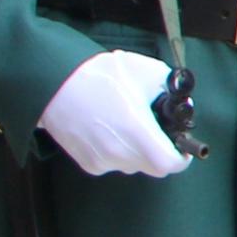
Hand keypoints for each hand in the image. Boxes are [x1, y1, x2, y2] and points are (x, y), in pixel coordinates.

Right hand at [38, 49, 190, 178]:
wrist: (54, 83)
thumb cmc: (98, 75)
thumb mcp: (143, 70)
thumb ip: (169, 87)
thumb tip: (181, 100)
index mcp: (135, 130)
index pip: (168, 163)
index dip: (181, 157)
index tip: (182, 147)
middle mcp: (119, 152)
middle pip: (154, 167)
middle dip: (162, 151)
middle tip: (157, 131)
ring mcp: (101, 160)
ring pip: (134, 165)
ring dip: (139, 151)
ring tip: (128, 124)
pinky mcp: (88, 163)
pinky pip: (114, 164)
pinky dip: (119, 152)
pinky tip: (110, 129)